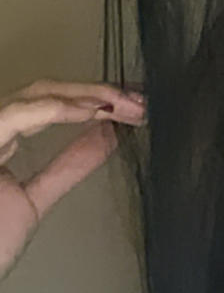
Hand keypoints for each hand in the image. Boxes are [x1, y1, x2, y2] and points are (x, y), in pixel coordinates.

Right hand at [0, 79, 146, 279]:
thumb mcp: (33, 201)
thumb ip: (68, 167)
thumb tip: (110, 136)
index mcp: (0, 139)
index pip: (50, 104)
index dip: (92, 98)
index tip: (134, 103)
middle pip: (47, 91)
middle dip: (97, 92)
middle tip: (140, 99)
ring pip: (37, 94)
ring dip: (86, 96)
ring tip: (124, 104)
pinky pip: (15, 115)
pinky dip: (56, 110)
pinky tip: (92, 113)